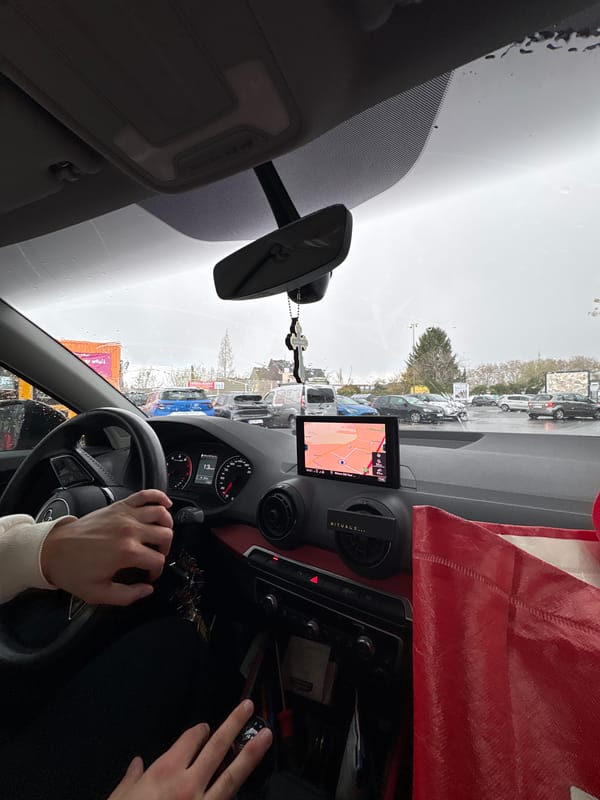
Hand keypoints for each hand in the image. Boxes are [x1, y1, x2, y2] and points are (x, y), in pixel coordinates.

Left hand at [40, 489, 172, 604]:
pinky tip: (164, 505)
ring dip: (167, 525)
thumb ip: (127, 596)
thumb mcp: (98, 593)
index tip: (149, 575)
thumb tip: (146, 590)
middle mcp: (130, 530)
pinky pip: (146, 494)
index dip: (156, 571)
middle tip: (155, 556)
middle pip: (165, 535)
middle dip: (164, 549)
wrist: (53, 550)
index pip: (158, 560)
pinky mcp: (119, 506)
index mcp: (127, 552)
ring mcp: (125, 515)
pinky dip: (159, 497)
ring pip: (161, 513)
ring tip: (161, 534)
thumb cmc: (73, 570)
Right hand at [108, 700, 271, 799]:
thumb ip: (131, 779)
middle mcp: (189, 784)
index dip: (200, 731)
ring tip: (265, 736)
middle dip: (233, 725)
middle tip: (248, 707)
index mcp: (165, 771)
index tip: (206, 728)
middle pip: (216, 747)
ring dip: (250, 754)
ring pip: (231, 775)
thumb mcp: (120, 797)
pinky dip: (235, 794)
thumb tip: (136, 765)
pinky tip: (247, 783)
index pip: (190, 741)